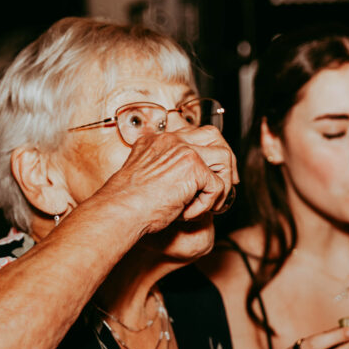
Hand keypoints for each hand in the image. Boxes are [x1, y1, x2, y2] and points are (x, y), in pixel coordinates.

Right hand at [99, 127, 238, 231]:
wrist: (119, 211)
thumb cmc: (127, 204)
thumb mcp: (144, 179)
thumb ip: (163, 172)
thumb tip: (190, 183)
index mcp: (158, 140)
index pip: (194, 134)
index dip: (209, 153)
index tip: (214, 173)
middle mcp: (172, 140)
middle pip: (214, 136)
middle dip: (226, 160)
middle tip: (229, 184)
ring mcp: (184, 150)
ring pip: (224, 158)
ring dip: (222, 185)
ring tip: (210, 205)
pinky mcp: (193, 167)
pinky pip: (217, 186)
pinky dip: (208, 205)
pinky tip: (189, 214)